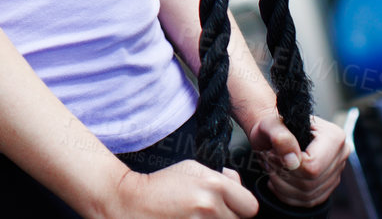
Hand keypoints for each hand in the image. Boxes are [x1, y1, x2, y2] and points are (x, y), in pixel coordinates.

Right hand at [113, 160, 258, 218]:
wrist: (130, 204)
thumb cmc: (160, 186)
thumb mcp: (191, 168)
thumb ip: (220, 176)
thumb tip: (238, 183)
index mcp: (213, 187)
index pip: (250, 206)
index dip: (240, 204)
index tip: (228, 203)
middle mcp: (211, 209)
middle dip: (228, 215)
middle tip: (206, 210)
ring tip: (195, 217)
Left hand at [246, 112, 347, 208]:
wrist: (275, 133)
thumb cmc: (274, 127)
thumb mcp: (271, 124)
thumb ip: (280, 137)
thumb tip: (292, 161)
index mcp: (334, 137)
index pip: (313, 166)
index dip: (288, 165)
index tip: (272, 153)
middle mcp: (339, 157)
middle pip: (311, 182)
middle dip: (283, 174)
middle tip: (269, 159)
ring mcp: (334, 175)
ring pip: (307, 195)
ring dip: (281, 184)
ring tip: (272, 166)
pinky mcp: (325, 188)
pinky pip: (305, 202)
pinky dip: (285, 193)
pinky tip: (278, 177)